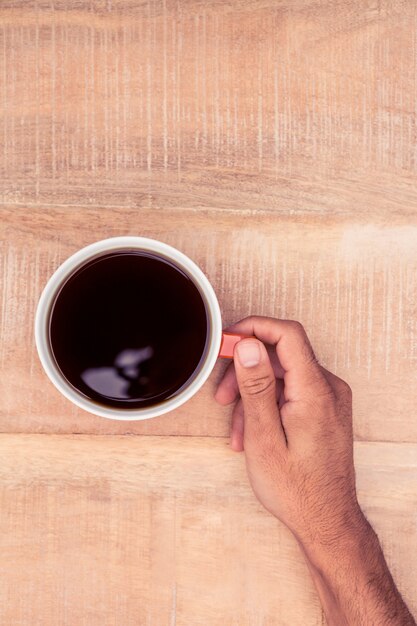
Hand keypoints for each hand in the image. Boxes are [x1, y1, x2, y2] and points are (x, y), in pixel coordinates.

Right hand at [215, 316, 364, 547]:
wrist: (325, 521)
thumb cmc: (296, 488)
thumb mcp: (264, 437)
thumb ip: (257, 387)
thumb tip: (250, 345)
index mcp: (315, 391)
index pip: (288, 334)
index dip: (254, 328)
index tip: (229, 341)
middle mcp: (329, 389)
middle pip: (281, 356)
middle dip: (246, 371)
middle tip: (222, 394)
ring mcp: (329, 400)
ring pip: (283, 377)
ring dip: (253, 395)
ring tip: (236, 428)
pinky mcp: (325, 411)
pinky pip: (291, 394)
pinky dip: (268, 406)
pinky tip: (252, 432)